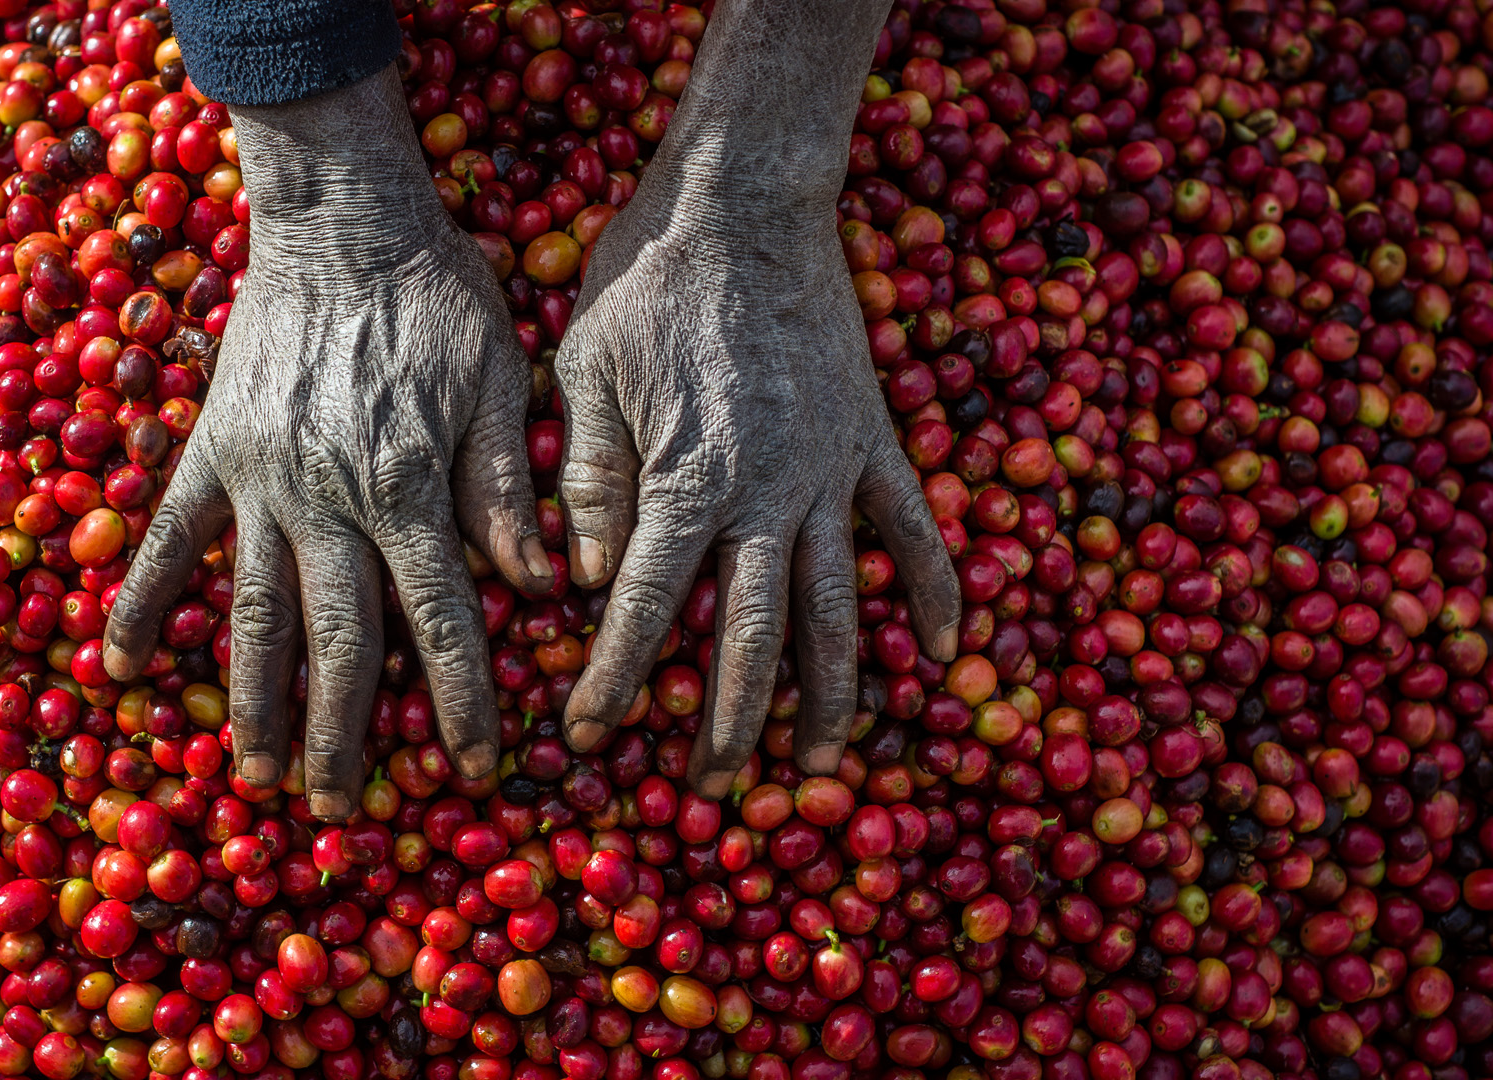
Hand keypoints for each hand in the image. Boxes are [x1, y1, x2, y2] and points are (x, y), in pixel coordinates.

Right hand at [103, 67, 551, 820]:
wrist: (342, 221)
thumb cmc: (438, 298)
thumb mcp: (503, 383)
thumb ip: (511, 490)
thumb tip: (539, 587)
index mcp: (412, 491)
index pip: (445, 623)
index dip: (463, 703)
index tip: (475, 768)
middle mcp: (332, 502)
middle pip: (341, 642)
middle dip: (349, 735)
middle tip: (346, 811)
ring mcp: (262, 483)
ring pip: (254, 612)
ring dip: (257, 701)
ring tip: (257, 775)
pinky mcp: (211, 454)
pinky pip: (168, 539)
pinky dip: (140, 601)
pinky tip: (119, 667)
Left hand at [555, 0, 960, 797]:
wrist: (746, 200)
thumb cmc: (648, 281)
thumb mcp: (583, 372)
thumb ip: (587, 482)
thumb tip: (582, 580)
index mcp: (688, 481)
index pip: (643, 611)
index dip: (615, 681)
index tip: (591, 737)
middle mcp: (769, 494)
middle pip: (752, 637)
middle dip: (727, 722)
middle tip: (714, 790)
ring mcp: (834, 472)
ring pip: (843, 606)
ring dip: (836, 694)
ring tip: (828, 766)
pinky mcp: (875, 441)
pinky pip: (916, 532)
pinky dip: (937, 593)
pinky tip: (945, 654)